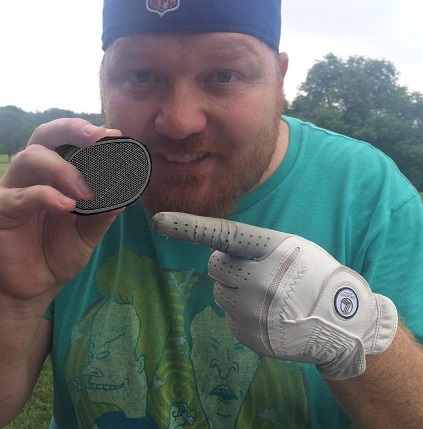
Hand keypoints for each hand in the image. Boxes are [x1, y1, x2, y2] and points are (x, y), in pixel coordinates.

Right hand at [0, 119, 121, 315]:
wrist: (36, 285)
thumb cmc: (59, 251)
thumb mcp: (89, 232)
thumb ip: (104, 212)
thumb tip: (126, 194)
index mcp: (57, 174)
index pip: (69, 142)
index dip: (90, 134)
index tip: (116, 136)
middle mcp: (35, 175)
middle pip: (46, 136)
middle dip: (72, 130)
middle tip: (99, 138)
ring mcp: (15, 189)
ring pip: (30, 158)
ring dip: (62, 168)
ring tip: (87, 191)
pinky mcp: (1, 211)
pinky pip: (17, 196)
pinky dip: (44, 195)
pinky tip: (66, 204)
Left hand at [152, 212, 397, 379]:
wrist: (341, 322)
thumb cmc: (314, 275)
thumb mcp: (291, 248)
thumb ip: (254, 246)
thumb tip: (216, 252)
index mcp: (271, 249)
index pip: (224, 234)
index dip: (190, 227)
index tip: (158, 222)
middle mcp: (259, 279)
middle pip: (215, 266)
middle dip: (227, 267)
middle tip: (255, 272)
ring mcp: (254, 311)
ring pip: (221, 293)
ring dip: (236, 291)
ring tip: (267, 296)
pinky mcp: (250, 335)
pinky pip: (230, 318)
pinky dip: (243, 315)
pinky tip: (269, 314)